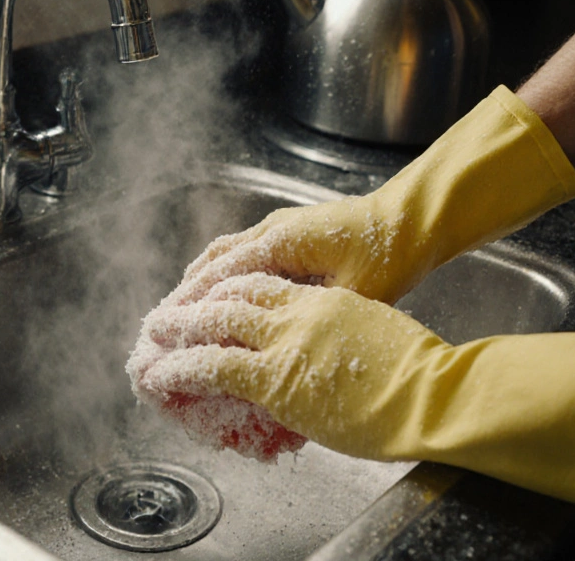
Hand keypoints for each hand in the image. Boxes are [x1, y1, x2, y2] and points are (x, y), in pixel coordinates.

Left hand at [133, 273, 574, 512]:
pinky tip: (161, 372)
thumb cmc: (420, 374)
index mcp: (325, 300)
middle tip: (168, 312)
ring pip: (215, 320)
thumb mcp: (374, 339)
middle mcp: (300, 308)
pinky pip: (213, 363)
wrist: (434, 390)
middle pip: (232, 293)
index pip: (265, 284)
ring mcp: (286, 337)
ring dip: (179, 326)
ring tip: (152, 333)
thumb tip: (320, 358)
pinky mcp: (275, 373)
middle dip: (196, 301)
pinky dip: (182, 366)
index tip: (211, 296)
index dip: (231, 289)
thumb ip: (339, 338)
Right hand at [166, 86, 574, 305]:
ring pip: (223, 254)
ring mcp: (277, 227)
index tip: (166, 330)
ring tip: (179, 313)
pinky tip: (219, 293)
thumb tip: (278, 354)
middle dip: (185, 296)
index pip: (220, 278)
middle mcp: (270, 231)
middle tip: (160, 327)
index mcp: (279, 244)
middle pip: (212, 263)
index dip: (190, 306)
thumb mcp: (351, 295)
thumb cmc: (389, 255)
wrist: (415, 220)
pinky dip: (221, 271)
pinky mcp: (289, 231)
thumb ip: (311, 321)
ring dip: (200, 282)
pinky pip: (241, 250)